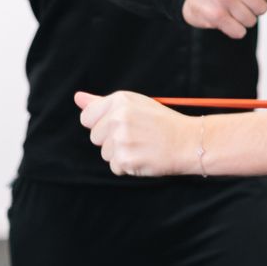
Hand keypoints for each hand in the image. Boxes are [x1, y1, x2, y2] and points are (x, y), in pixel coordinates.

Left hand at [75, 91, 194, 176]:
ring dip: (120, 154)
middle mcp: (118, 118)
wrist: (188, 141)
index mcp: (120, 100)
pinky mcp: (125, 160)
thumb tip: (77, 98)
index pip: (88, 117)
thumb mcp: (135, 104)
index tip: (121, 125)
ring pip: (105, 153)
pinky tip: (144, 156)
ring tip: (142, 146)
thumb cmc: (162, 122)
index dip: (102, 124)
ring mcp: (121, 139)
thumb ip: (102, 103)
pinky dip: (128, 166)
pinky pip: (115, 167)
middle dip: (112, 140)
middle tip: (137, 136)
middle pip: (95, 137)